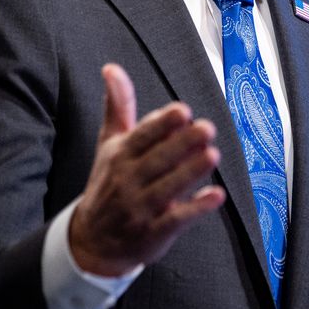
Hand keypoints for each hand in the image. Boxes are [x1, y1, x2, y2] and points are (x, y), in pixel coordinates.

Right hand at [69, 64, 224, 275]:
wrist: (92, 240)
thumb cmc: (109, 183)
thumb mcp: (109, 144)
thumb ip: (118, 106)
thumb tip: (112, 68)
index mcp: (119, 155)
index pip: (141, 136)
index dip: (161, 124)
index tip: (182, 111)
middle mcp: (128, 180)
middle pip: (157, 160)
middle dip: (182, 144)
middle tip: (206, 128)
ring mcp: (140, 208)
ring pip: (168, 188)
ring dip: (190, 172)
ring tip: (212, 155)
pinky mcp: (153, 233)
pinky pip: (176, 220)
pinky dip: (196, 208)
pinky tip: (216, 196)